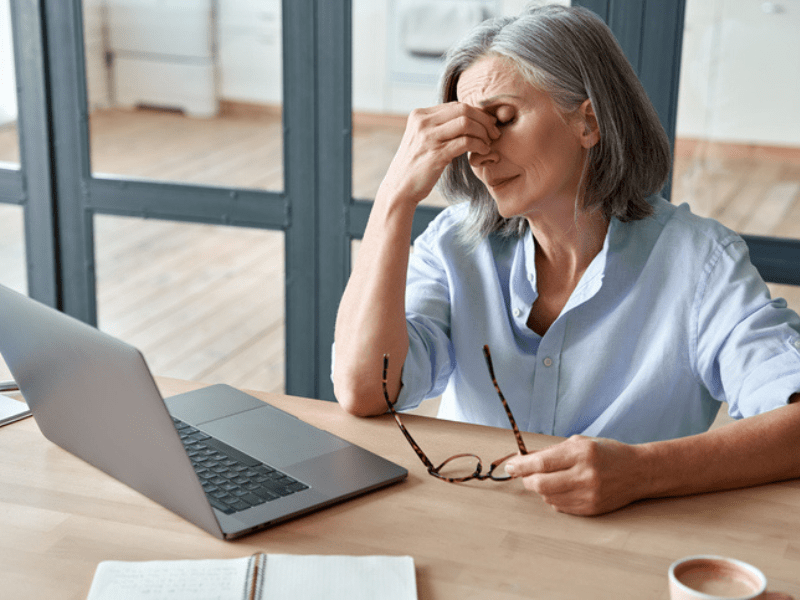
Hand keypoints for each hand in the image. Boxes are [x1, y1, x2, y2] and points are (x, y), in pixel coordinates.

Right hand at [380, 102, 499, 205]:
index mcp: (419, 115)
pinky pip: (466, 142)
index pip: (456, 105)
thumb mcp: (423, 139)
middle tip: (494, 133)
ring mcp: (428, 138)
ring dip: (483, 132)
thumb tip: (467, 118)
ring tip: (489, 143)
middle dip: (484, 120)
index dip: (477, 113)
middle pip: (463, 110)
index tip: (488, 124)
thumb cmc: (416, 165)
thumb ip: (439, 127)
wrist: (399, 188)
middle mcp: (422, 122)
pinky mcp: (436, 154)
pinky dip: (479, 145)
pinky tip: (483, 151)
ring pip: (466, 123)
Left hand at [504, 435, 647, 515]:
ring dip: (541, 489)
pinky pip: (560, 507)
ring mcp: (589, 495)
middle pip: (541, 484)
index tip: (511, 465)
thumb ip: (552, 452)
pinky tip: (562, 489)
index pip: (542, 462)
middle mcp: (586, 475)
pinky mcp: (591, 509)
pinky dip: (554, 498)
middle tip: (526, 475)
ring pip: (548, 497)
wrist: (638, 471)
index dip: (521, 465)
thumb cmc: (607, 453)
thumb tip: (524, 460)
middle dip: (528, 480)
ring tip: (550, 479)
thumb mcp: (580, 443)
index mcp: (582, 453)